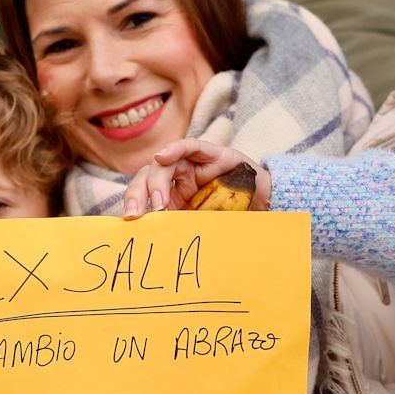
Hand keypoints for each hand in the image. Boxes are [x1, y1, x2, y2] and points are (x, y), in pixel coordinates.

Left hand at [122, 138, 270, 218]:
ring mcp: (192, 163)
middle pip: (146, 176)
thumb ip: (179, 227)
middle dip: (138, 194)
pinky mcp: (210, 153)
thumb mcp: (199, 224)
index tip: (130, 221)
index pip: (143, 192)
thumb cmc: (231, 215)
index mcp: (170, 193)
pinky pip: (189, 146)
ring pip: (163, 163)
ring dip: (156, 181)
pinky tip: (162, 157)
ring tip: (159, 203)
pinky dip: (174, 149)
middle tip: (136, 215)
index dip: (133, 203)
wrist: (265, 203)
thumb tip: (156, 247)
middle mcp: (177, 175)